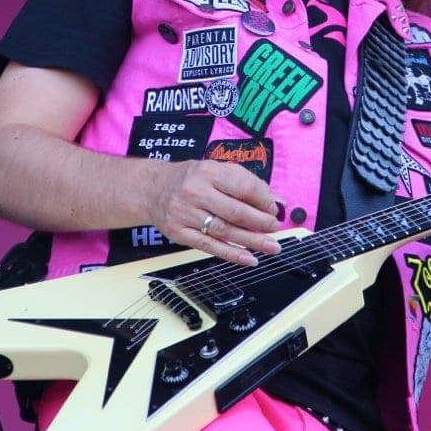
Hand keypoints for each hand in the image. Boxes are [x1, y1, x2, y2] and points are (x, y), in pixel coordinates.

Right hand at [146, 159, 283, 266]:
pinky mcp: (179, 233)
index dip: (263, 200)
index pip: (242, 186)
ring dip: (251, 241)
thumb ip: (247, 183)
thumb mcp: (217, 171)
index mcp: (208, 171)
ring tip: (271, 247)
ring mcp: (185, 213)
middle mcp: (195, 191)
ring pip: (224, 231)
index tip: (275, 210)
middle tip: (275, 230)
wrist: (153, 189)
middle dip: (260, 223)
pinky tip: (249, 258)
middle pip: (235, 211)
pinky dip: (231, 254)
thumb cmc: (192, 179)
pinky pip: (209, 246)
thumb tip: (277, 203)